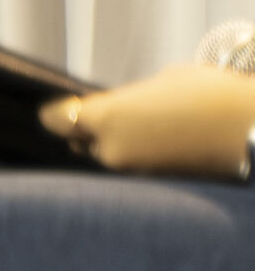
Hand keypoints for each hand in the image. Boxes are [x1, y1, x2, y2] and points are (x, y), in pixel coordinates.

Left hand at [41, 65, 254, 178]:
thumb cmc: (214, 98)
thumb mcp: (166, 82)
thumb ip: (130, 98)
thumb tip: (121, 107)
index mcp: (106, 117)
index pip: (55, 120)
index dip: (62, 113)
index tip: (68, 108)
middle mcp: (109, 151)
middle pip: (80, 141)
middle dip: (91, 131)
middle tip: (114, 118)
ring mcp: (131, 174)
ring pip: (108, 158)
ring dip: (118, 146)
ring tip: (150, 130)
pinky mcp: (152, 188)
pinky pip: (133, 171)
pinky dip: (140, 160)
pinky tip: (164, 146)